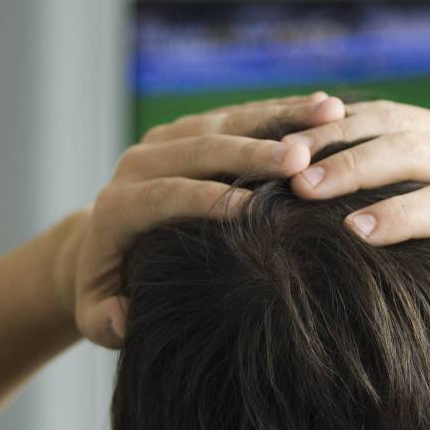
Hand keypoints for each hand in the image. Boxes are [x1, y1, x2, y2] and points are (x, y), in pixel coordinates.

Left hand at [62, 92, 345, 346]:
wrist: (101, 244)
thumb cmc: (112, 289)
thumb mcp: (99, 314)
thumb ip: (105, 320)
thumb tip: (121, 316)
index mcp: (117, 207)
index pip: (163, 196)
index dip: (204, 198)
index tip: (251, 207)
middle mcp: (138, 164)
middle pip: (200, 150)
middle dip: (253, 154)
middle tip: (302, 162)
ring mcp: (166, 139)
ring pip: (226, 122)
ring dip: (280, 120)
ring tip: (330, 117)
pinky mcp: (191, 127)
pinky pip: (240, 114)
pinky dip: (283, 111)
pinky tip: (326, 109)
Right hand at [280, 100, 429, 390]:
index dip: (403, 214)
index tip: (351, 231)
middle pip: (420, 149)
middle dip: (357, 167)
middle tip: (299, 188)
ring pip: (399, 119)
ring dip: (340, 136)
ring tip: (288, 158)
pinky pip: (392, 112)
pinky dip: (344, 122)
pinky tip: (300, 140)